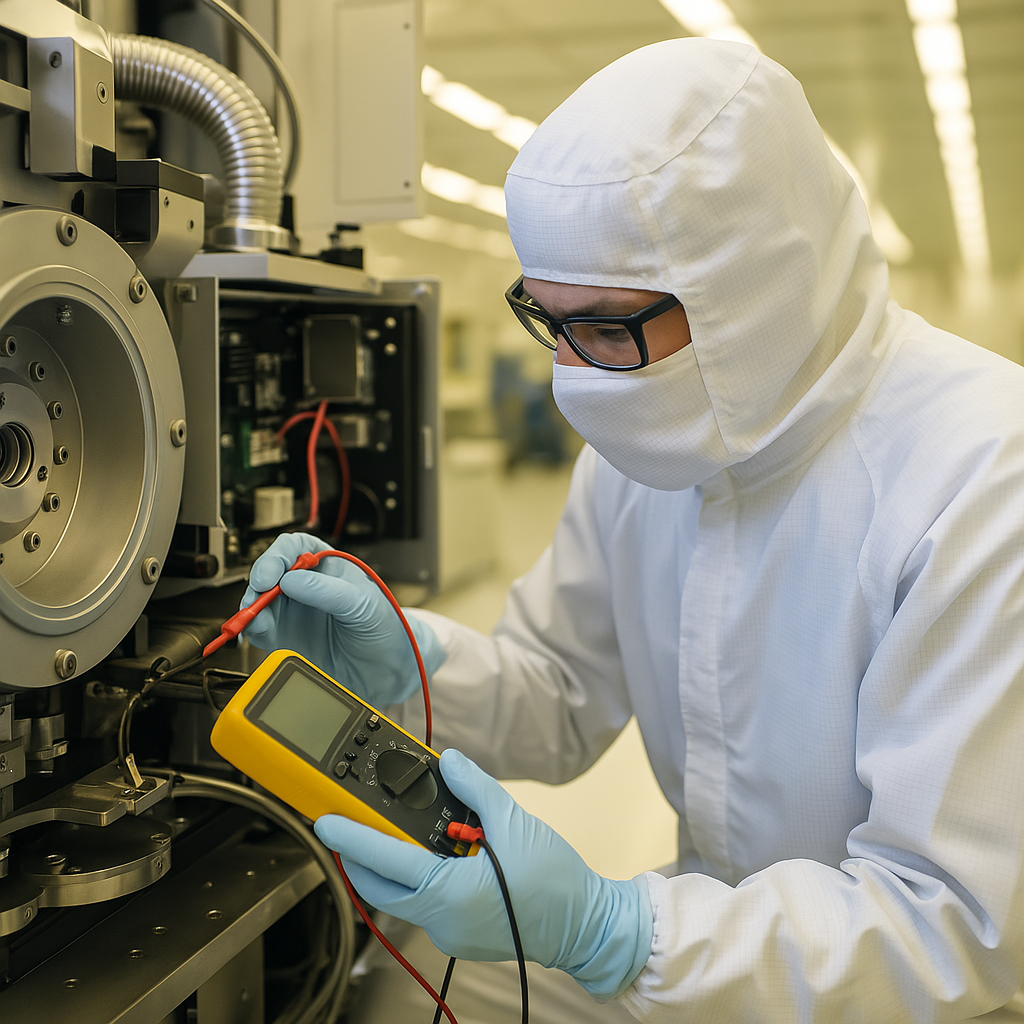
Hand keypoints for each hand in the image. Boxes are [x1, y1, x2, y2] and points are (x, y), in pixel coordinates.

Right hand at [240, 532, 444, 706]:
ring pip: (259, 601)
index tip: (271, 573)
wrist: (388, 671)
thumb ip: (327, 591)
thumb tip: (290, 580)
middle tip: (257, 596)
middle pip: (269, 573)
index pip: (294, 548)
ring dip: (252, 606)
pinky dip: (253, 628)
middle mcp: (305, 586)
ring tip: (256, 616)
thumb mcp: (361, 604)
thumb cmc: (384, 627)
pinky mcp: (284, 639)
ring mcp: (293, 613)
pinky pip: (259, 629)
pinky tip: (257, 630)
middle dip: (259, 582)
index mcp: (327, 566)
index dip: (278, 556)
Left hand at [314, 749, 653, 999]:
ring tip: (406, 832)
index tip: (325, 820)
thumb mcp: (514, 822)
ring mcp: (449, 934)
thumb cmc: (555, 882)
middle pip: (382, 887)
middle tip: (355, 825)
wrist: (587, 926)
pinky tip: (444, 855)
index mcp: (448, 893)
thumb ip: (476, 788)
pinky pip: (428, 905)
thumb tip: (450, 763)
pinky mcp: (461, 937)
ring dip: (397, 866)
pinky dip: (424, 879)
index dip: (351, 837)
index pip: (384, 861)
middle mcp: (441, 920)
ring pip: (404, 897)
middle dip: (363, 857)